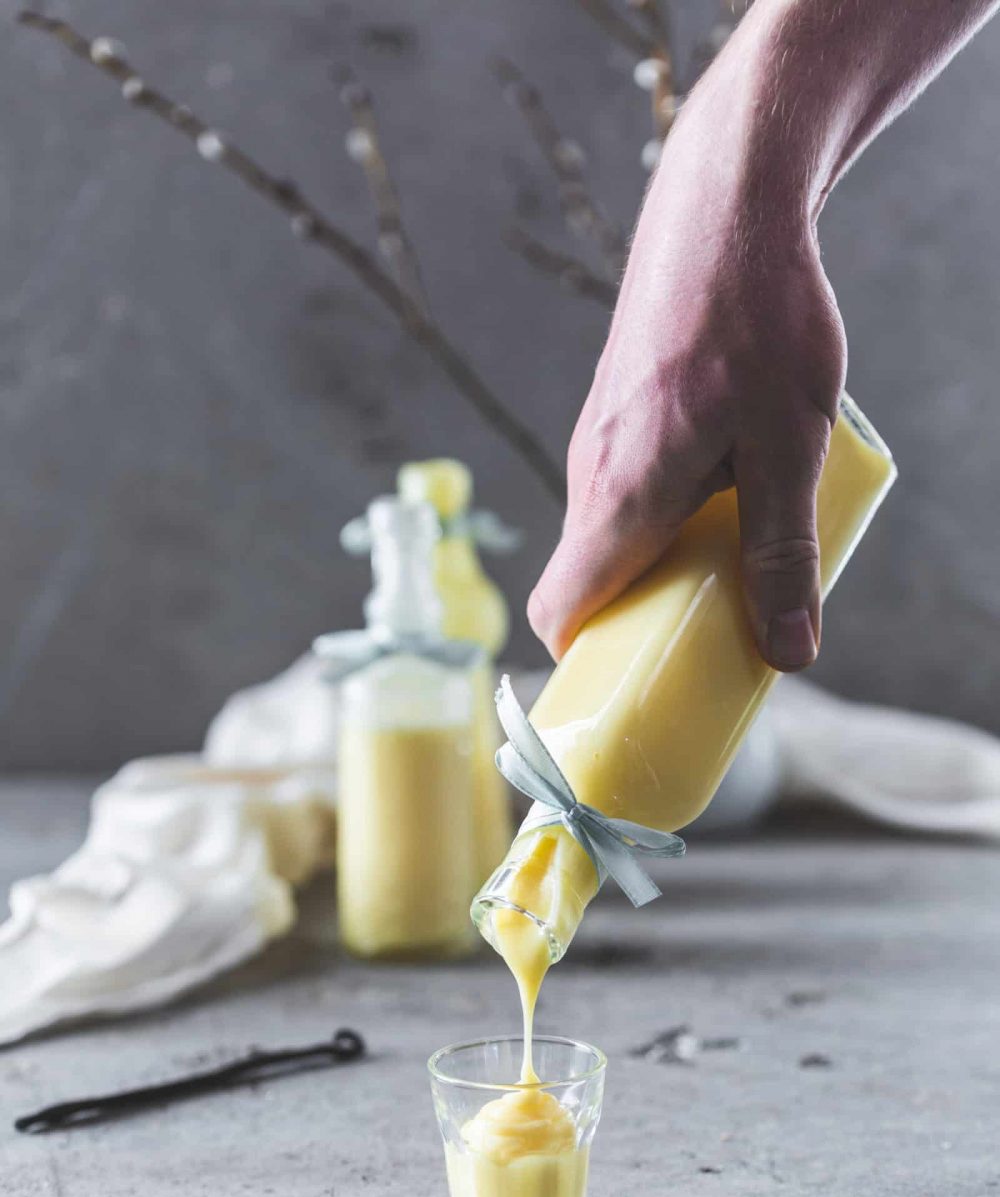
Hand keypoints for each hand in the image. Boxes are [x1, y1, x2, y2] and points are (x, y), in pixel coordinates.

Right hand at [528, 37, 846, 670]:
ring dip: (660, 563)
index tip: (635, 687)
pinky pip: (624, 489)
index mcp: (622, 497)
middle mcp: (593, 473)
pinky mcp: (617, 410)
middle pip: (591, 581)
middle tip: (713, 632)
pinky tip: (728, 488)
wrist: (725, 204)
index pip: (564, 610)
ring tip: (737, 556)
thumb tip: (790, 654)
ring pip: (610, 533)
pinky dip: (661, 516)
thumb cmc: (759, 320)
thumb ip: (783, 553)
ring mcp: (598, 437)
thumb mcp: (791, 447)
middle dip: (643, 620)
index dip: (587, 662)